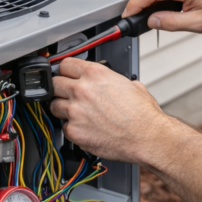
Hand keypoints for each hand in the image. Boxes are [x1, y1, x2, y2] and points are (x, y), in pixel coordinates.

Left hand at [50, 58, 173, 163]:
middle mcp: (82, 90)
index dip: (66, 71)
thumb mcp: (131, 84)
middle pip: (55, 83)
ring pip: (54, 106)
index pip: (65, 64)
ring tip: (77, 114)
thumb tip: (110, 82)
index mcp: (95, 74)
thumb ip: (112, 80)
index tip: (66, 75)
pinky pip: (64, 127)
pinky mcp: (74, 131)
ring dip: (63, 109)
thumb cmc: (143, 114)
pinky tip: (85, 128)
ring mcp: (75, 111)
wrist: (147, 137)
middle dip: (61, 89)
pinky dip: (73, 129)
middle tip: (69, 95)